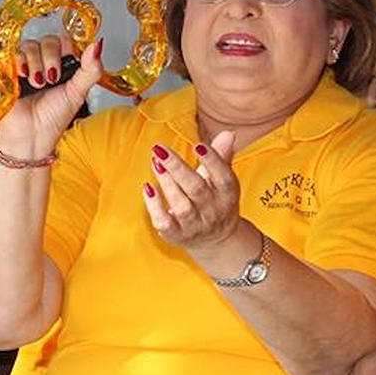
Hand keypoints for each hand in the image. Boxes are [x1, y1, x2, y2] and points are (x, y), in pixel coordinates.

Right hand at [0, 35, 102, 159]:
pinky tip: (22, 78)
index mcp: (62, 64)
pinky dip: (17, 63)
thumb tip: (98, 45)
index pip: (65, 39)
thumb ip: (90, 69)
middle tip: (52, 78)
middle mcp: (43, 62)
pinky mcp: (7, 70)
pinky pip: (9, 54)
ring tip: (37, 84)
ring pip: (29, 46)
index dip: (67, 46)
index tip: (69, 59)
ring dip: (35, 64)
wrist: (31, 135)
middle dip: (50, 58)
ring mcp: (25, 65)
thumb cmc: (53, 118)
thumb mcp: (78, 92)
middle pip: (47, 40)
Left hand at [142, 131, 240, 258]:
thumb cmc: (217, 201)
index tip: (198, 145)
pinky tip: (147, 188)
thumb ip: (221, 157)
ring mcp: (195, 225)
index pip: (223, 177)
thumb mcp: (223, 181)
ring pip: (180, 205)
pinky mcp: (177, 235)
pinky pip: (164, 222)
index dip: (212, 161)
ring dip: (166, 183)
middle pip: (196, 188)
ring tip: (155, 162)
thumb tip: (228, 133)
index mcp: (227, 194)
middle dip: (177, 168)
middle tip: (160, 149)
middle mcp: (213, 210)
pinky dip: (155, 206)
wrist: (217, 241)